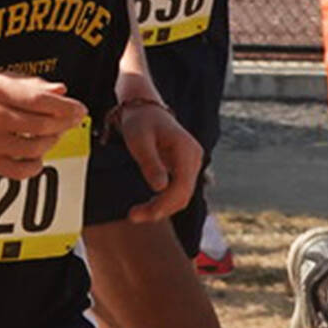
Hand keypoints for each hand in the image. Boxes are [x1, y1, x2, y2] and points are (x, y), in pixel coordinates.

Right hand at [0, 74, 87, 177]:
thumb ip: (31, 85)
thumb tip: (63, 92)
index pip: (42, 101)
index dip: (68, 107)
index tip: (80, 109)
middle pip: (42, 125)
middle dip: (65, 124)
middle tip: (72, 121)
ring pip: (35, 148)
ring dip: (51, 142)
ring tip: (52, 134)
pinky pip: (20, 171)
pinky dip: (35, 165)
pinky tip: (36, 155)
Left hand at [117, 100, 202, 221]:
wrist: (144, 110)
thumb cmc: (140, 122)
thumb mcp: (140, 141)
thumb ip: (150, 163)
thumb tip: (159, 188)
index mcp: (186, 151)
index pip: (181, 187)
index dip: (163, 205)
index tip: (140, 214)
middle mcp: (194, 158)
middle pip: (183, 195)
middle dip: (160, 210)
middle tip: (133, 216)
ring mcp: (191, 163)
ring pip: (182, 195)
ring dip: (161, 208)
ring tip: (136, 213)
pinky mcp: (184, 168)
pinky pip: (178, 190)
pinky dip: (163, 201)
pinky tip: (146, 206)